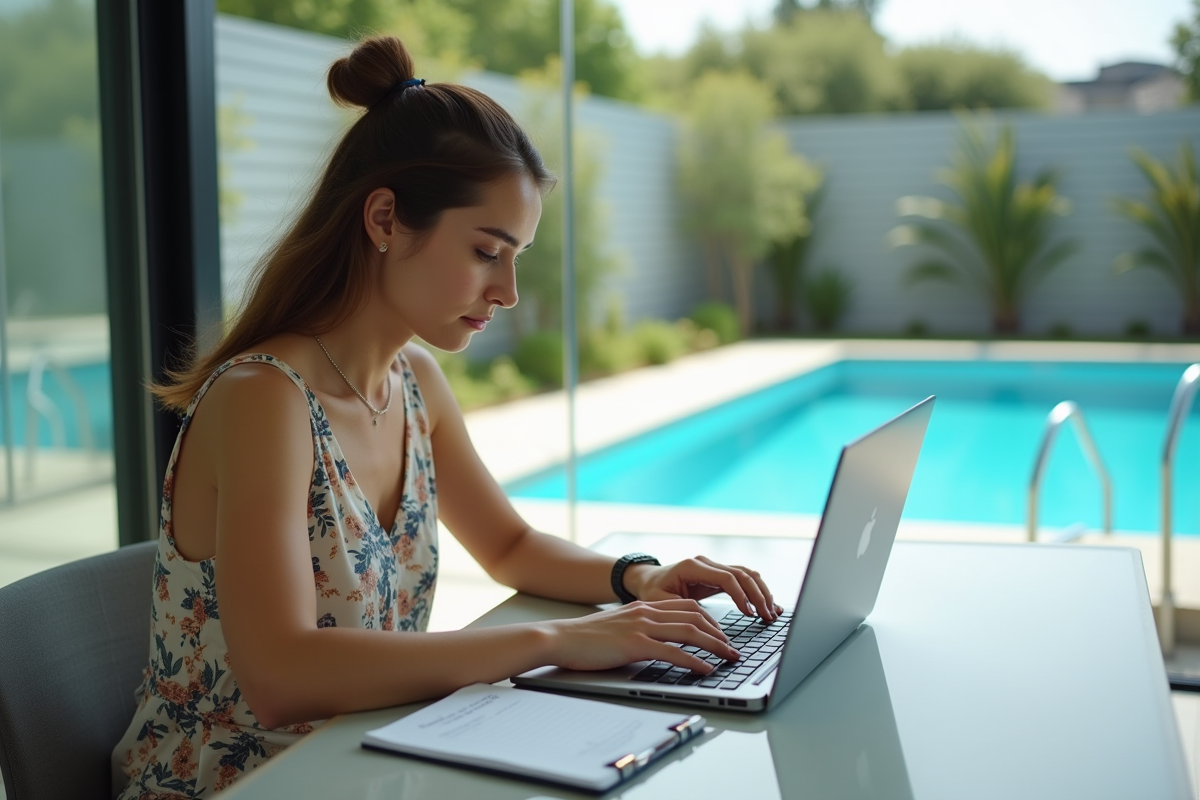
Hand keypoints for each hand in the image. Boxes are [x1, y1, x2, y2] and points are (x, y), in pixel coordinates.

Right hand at [546, 599, 740, 673]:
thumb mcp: (619, 626)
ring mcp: (641, 626)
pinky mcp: (635, 645)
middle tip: (733, 648)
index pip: (687, 607)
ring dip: (715, 646)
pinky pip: (673, 652)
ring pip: (690, 631)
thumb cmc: (587, 638)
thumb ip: (640, 628)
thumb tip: (660, 641)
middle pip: (695, 616)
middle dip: (720, 632)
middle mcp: (646, 612)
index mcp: (644, 606)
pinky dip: (694, 661)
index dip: (710, 620)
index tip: (722, 634)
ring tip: (729, 658)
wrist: (560, 638)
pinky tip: (706, 669)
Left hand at [624, 556, 782, 622]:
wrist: (647, 579)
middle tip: (768, 617)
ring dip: (762, 592)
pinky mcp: (718, 575)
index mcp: (693, 566)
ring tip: (772, 613)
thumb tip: (706, 625)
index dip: (741, 596)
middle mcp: (706, 563)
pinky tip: (767, 605)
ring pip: (747, 574)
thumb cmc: (651, 591)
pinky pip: (743, 580)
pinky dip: (756, 591)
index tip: (750, 614)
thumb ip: (682, 610)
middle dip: (758, 596)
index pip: (726, 578)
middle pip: (742, 574)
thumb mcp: (660, 603)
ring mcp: (714, 566)